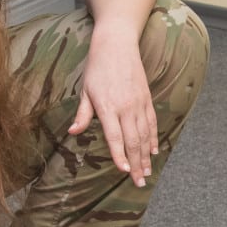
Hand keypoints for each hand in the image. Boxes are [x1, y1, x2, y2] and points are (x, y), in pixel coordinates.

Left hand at [71, 31, 157, 186]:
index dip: (119, 155)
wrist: (117, 44)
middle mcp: (126, 107)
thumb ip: (82, 114)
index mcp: (107, 106)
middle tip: (139, 182)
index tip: (123, 171)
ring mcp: (138, 103)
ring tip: (147, 172)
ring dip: (146, 155)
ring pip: (145, 135)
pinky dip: (153, 139)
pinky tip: (154, 151)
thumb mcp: (85, 90)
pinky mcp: (146, 98)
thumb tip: (72, 133)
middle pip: (133, 140)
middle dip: (136, 163)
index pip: (115, 136)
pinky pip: (152, 123)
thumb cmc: (97, 67)